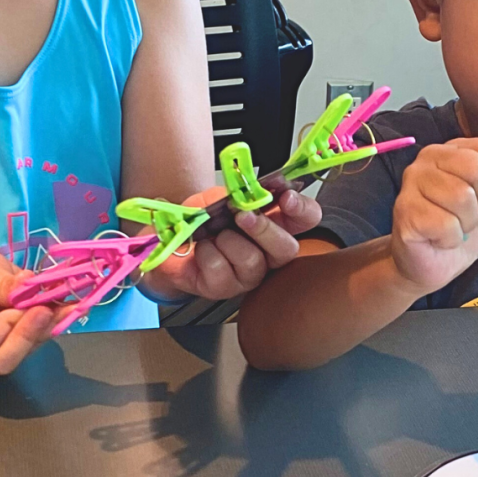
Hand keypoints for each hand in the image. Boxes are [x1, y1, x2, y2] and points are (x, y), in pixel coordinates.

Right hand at [0, 245, 57, 374]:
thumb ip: (2, 284)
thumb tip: (30, 288)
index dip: (7, 324)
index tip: (24, 302)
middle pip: (4, 360)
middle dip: (31, 334)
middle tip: (50, 309)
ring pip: (25, 352)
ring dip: (48, 329)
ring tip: (68, 306)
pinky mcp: (15, 346)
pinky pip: (35, 342)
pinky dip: (52, 326)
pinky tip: (67, 308)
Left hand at [151, 185, 322, 300]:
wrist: (170, 239)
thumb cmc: (203, 220)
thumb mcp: (222, 196)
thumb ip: (241, 192)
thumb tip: (253, 188)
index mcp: (275, 225)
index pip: (307, 218)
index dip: (303, 209)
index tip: (286, 197)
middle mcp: (267, 253)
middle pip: (288, 249)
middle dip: (265, 230)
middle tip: (243, 215)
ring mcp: (247, 274)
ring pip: (253, 262)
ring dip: (230, 241)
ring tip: (214, 234)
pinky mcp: (223, 288)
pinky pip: (221, 270)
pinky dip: (206, 253)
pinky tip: (200, 248)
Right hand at [390, 118, 477, 294]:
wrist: (432, 265)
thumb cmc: (460, 227)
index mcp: (452, 149)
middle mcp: (428, 158)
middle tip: (469, 217)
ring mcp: (412, 182)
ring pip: (462, 198)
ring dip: (466, 224)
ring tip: (453, 227)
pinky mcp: (405, 211)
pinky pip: (446, 224)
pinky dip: (451, 239)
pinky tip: (439, 238)